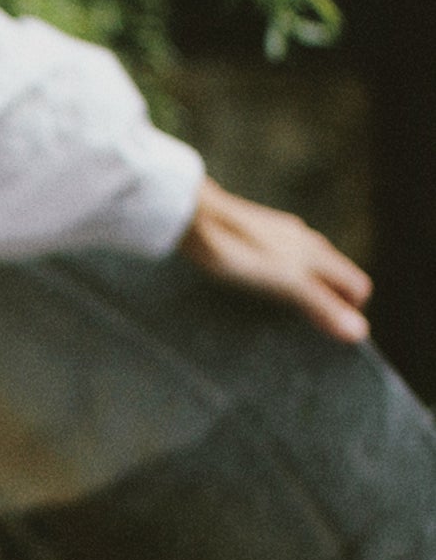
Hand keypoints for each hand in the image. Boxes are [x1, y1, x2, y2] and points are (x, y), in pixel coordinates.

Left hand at [180, 176, 372, 343]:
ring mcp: (282, 238)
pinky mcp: (257, 238)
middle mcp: (306, 242)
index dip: (350, 312)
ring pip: (308, 268)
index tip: (331, 338)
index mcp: (319, 254)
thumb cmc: (243, 253)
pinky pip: (282, 263)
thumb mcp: (288, 284)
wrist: (199, 221)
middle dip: (331, 304)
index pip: (356, 285)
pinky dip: (282, 282)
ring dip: (307, 294)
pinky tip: (260, 293)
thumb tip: (360, 332)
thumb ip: (322, 306)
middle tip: (309, 334)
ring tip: (284, 319)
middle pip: (334, 278)